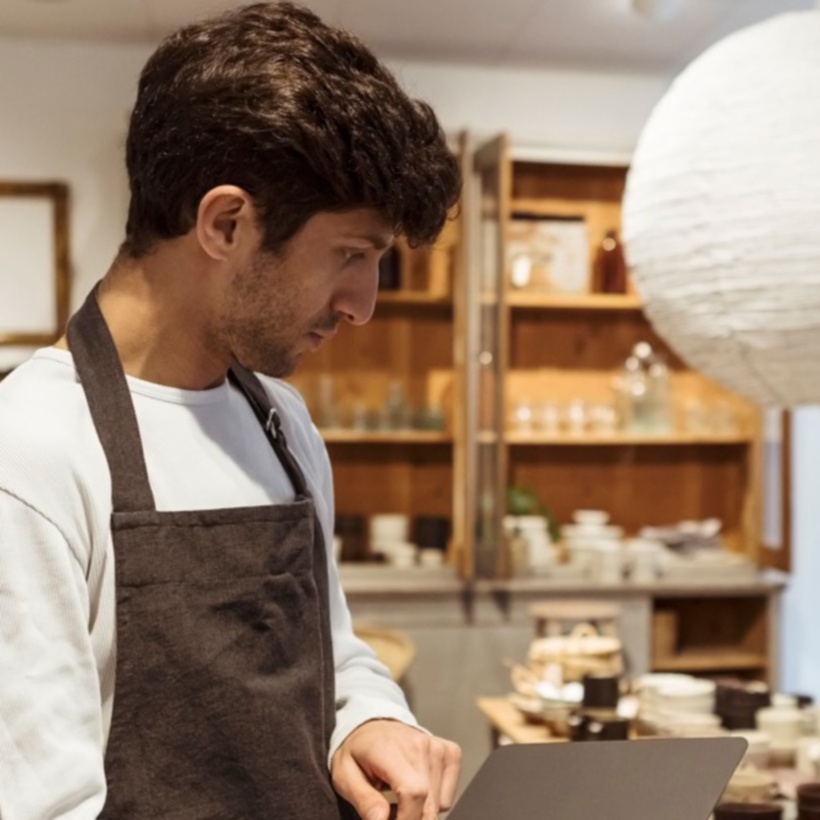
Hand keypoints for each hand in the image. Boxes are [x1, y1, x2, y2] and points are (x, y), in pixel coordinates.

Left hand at [331, 719, 460, 819]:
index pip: (413, 793)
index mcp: (391, 749)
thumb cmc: (358, 752)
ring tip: (398, 801)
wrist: (373, 726)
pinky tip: (415, 792)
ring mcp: (438, 748)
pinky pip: (447, 797)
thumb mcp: (345, 776)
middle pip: (429, 805)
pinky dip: (433, 804)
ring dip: (419, 814)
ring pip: (439, 805)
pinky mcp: (450, 753)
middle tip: (389, 815)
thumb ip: (364, 801)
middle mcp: (421, 745)